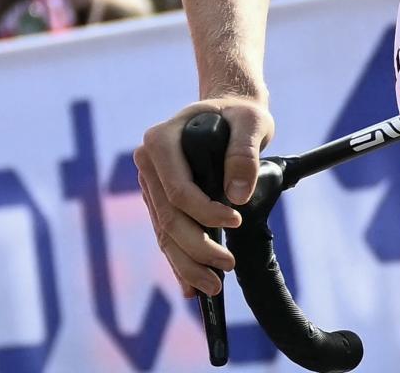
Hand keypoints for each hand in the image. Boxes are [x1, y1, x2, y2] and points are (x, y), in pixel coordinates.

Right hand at [134, 95, 270, 296]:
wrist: (228, 112)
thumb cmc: (239, 115)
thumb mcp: (251, 122)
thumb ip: (244, 153)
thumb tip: (237, 196)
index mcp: (160, 140)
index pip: (178, 190)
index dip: (205, 213)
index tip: (235, 221)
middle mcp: (148, 163)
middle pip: (168, 217)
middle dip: (197, 247)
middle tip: (227, 266)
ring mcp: (151, 184)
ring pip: (164, 232)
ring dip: (187, 263)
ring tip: (213, 286)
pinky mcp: (159, 200)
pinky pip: (166, 235)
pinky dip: (179, 262)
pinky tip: (191, 287)